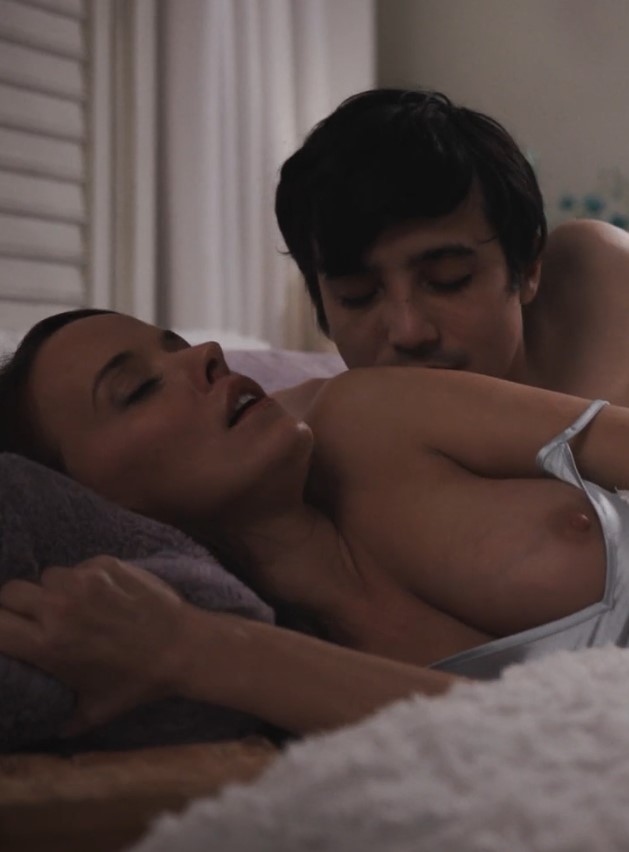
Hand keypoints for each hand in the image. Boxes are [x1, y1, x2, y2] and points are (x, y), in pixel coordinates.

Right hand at [0, 556, 186, 734]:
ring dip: (52, 589)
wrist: (182, 647)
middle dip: (16, 603)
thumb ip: (64, 719)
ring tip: (71, 604)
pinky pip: (79, 566)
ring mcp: (83, 581)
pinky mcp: (106, 564)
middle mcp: (59, 607)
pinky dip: (83, 578)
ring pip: (47, 575)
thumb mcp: (95, 711)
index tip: (5, 631)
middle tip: (31, 615)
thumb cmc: (137, 682)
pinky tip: (102, 595)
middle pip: (10, 591)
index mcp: (48, 644)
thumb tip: (52, 729)